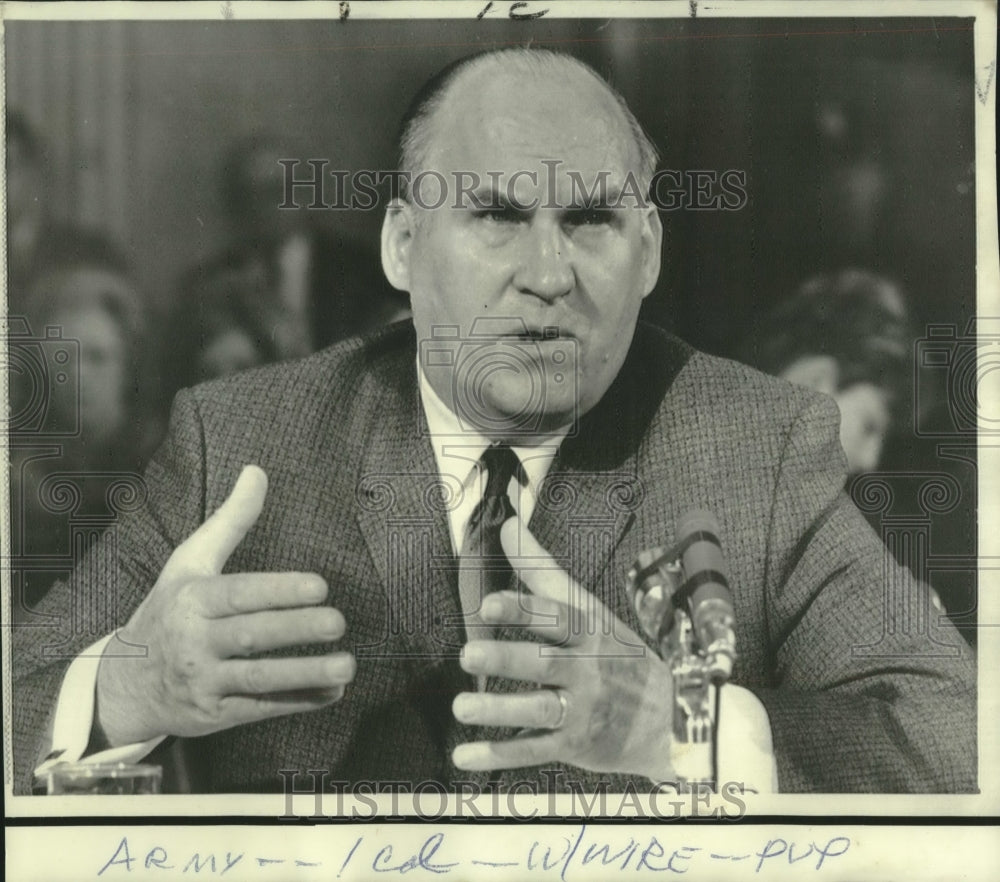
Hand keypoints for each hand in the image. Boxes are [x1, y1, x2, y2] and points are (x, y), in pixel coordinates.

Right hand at [95, 465, 354, 746]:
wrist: (123, 684)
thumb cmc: (168, 611)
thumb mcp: (189, 561)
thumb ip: (230, 520)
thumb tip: (257, 471)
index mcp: (192, 600)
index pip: (240, 594)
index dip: (279, 591)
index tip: (320, 586)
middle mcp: (194, 641)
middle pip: (251, 636)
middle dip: (296, 629)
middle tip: (338, 622)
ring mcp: (203, 682)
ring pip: (258, 679)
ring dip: (305, 674)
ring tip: (347, 664)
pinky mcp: (214, 715)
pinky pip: (261, 709)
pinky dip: (299, 701)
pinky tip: (334, 691)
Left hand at [450, 517, 674, 780]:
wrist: (672, 718)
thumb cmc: (619, 654)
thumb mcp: (589, 611)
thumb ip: (542, 572)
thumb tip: (509, 525)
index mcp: (591, 632)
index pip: (557, 618)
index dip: (524, 610)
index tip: (489, 604)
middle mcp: (589, 670)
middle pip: (545, 663)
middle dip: (507, 658)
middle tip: (468, 654)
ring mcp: (584, 711)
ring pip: (539, 710)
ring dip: (499, 711)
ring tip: (461, 706)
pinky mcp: (576, 747)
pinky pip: (534, 751)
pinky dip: (499, 755)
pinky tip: (463, 755)